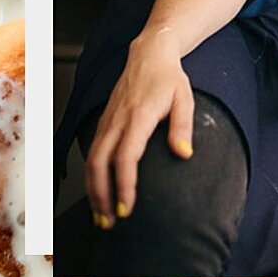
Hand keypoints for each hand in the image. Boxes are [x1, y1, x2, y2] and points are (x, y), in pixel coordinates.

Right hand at [83, 35, 194, 228]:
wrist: (148, 55)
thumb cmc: (169, 79)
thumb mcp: (185, 99)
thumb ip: (183, 127)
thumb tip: (184, 154)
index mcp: (139, 116)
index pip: (126, 156)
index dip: (124, 184)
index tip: (128, 207)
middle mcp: (118, 120)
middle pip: (100, 164)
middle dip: (102, 196)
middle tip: (111, 222)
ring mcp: (108, 121)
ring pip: (92, 160)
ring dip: (94, 190)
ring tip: (102, 216)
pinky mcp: (104, 122)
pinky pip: (93, 153)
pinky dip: (92, 176)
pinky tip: (99, 192)